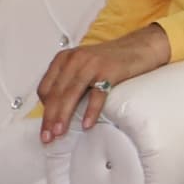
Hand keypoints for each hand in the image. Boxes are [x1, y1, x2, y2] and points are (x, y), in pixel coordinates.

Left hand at [35, 27, 171, 140]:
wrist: (141, 46)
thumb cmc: (111, 60)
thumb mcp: (83, 65)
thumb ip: (68, 80)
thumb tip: (55, 109)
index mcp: (64, 59)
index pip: (44, 88)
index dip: (43, 109)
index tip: (46, 125)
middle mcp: (74, 59)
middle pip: (56, 93)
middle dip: (49, 117)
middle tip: (47, 137)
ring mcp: (91, 64)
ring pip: (71, 94)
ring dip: (63, 115)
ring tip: (60, 132)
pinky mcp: (109, 70)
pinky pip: (97, 94)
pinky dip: (91, 110)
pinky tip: (87, 124)